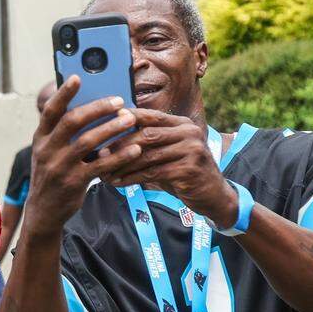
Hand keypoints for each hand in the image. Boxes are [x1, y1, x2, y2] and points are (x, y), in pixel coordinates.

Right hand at [20, 75, 142, 239]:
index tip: (78, 77)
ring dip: (111, 128)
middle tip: (118, 101)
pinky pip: (101, 166)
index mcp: (41, 138)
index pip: (50, 111)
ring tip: (130, 120)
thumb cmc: (52, 174)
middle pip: (72, 122)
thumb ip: (63, 133)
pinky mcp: (74, 182)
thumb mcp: (49, 151)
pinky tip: (135, 149)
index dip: (63, 93)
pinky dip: (119, 156)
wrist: (44, 211)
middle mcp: (47, 150)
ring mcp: (60, 167)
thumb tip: (92, 108)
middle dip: (97, 108)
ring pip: (88, 142)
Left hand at [101, 109, 238, 226]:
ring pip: (148, 155)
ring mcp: (192, 150)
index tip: (103, 124)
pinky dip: (133, 178)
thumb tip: (113, 137)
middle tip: (99, 153)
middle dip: (120, 145)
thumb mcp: (169, 153)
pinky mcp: (189, 169)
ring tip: (104, 171)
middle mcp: (189, 132)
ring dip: (123, 164)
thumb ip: (150, 143)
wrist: (213, 195)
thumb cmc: (184, 173)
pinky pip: (153, 172)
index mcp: (182, 124)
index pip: (150, 116)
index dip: (126, 119)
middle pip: (147, 134)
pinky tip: (118, 182)